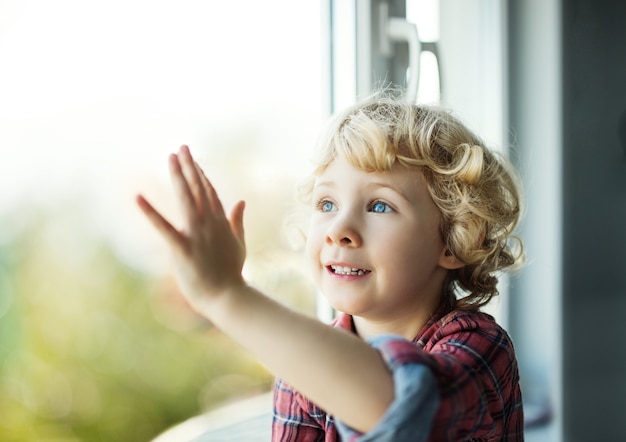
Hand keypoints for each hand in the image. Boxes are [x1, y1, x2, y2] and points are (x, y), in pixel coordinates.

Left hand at [136, 145, 246, 313]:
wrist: (227, 297)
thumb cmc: (231, 272)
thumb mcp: (238, 242)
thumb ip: (237, 220)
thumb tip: (242, 200)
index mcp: (220, 222)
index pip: (209, 192)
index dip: (200, 174)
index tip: (192, 159)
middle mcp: (209, 223)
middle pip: (199, 188)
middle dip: (190, 166)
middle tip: (181, 147)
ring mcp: (197, 234)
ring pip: (186, 199)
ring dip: (178, 176)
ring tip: (171, 157)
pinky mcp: (182, 248)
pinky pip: (163, 227)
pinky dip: (150, 212)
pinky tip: (137, 197)